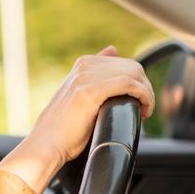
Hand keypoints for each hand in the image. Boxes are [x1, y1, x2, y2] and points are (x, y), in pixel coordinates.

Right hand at [0, 46, 153, 193]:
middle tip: (145, 107)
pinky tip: (143, 110)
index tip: (139, 100)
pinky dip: (143, 95)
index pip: (123, 62)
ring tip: (145, 110)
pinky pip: (127, 83)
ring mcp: (85, 77)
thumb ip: (95, 75)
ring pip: (132, 72)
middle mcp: (84, 66)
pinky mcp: (89, 91)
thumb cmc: (64, 127)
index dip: (138, 81)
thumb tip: (112, 49)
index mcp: (82, 64)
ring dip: (147, 92)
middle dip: (145, 86)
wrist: (47, 144)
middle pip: (131, 66)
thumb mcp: (79, 94)